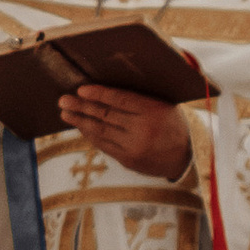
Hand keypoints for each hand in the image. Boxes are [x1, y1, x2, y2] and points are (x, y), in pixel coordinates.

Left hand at [58, 84, 194, 181]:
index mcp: (153, 111)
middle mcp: (142, 129)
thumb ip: (139, 98)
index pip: (120, 99)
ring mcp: (134, 147)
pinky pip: (104, 145)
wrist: (186, 156)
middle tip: (63, 100)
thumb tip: (106, 89)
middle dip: (81, 106)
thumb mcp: (164, 105)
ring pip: (101, 131)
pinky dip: (90, 135)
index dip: (99, 94)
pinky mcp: (128, 160)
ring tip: (65, 113)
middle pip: (105, 115)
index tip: (81, 88)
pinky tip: (80, 127)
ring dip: (80, 121)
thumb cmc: (173, 123)